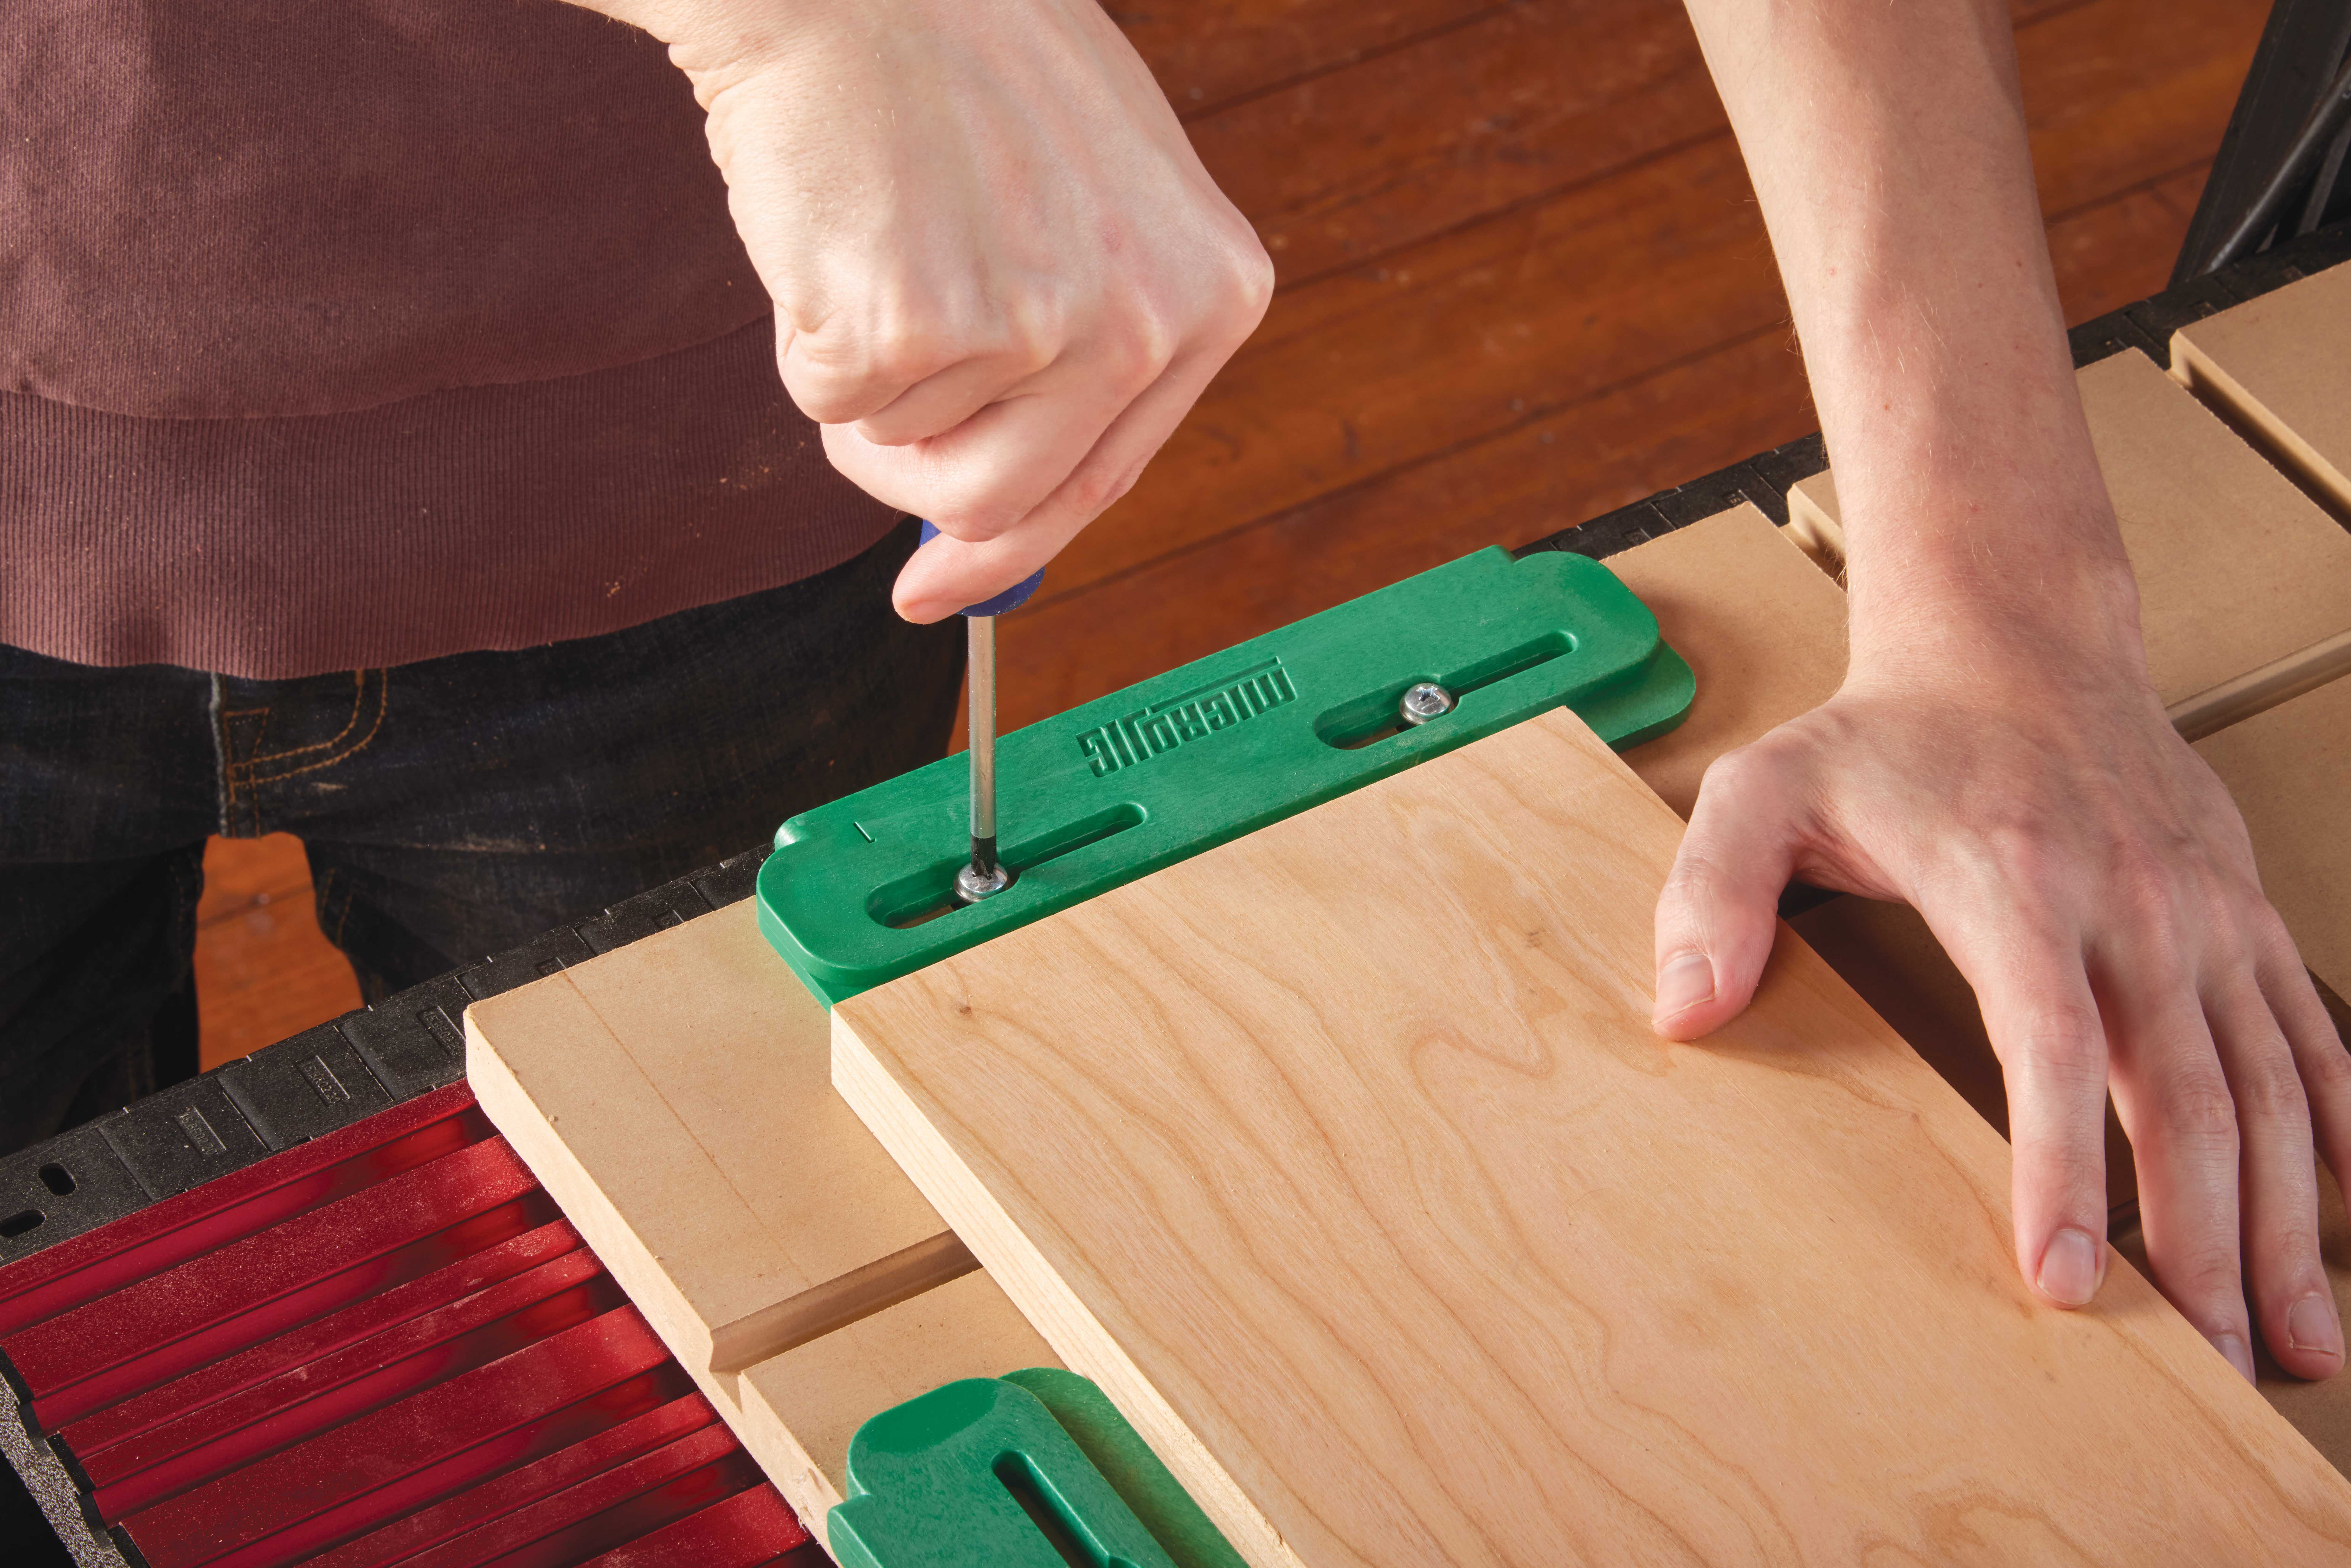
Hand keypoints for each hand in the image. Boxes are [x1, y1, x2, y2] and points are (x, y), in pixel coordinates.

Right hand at [638, 0, 1271, 619]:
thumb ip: (1086, 340)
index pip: (1104, 478)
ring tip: (868, 251)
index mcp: (1211, 294)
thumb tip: (991, 521)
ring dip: (862, 392)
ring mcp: (1038, 330)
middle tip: (865, 387)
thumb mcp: (1092, 189)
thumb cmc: (963, 56)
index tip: (937, 588)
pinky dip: (807, 338)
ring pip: (909, 460)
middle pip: (1002, 502)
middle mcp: (1144, 323)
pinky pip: (834, 402)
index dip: (1010, 551)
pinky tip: (833, 229)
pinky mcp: (918, 327)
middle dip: (911, 482)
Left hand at [1651, 620, 2349, 1381]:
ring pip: (2268, 1091)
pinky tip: (2336, 1226)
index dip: (2063, 1171)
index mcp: (2017, 888)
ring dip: (2286, 1225)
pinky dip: (2334, 1137)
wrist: (2013, 642)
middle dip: (2203, 1244)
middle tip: (2214, 1372)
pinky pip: (2308, 1041)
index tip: (2065, 1281)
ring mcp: (2207, 914)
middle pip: (2185, 1098)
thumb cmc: (1883, 735)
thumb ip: (1710, 891)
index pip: (2054, 1051)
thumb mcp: (1762, 787)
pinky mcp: (2245, 914)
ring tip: (2293, 1349)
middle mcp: (2136, 907)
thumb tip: (1684, 1008)